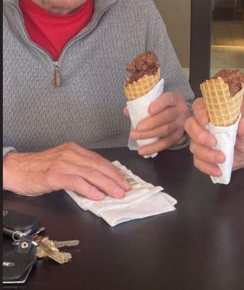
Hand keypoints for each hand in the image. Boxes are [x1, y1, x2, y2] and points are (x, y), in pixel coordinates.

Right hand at [2, 142, 130, 200]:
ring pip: (92, 173)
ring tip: (117, 193)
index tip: (123, 179)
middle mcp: (71, 154)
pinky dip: (89, 189)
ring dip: (107, 184)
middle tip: (125, 188)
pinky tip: (98, 196)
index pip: (100, 160)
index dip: (113, 170)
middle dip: (115, 178)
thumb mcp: (61, 162)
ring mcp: (63, 164)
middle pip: (99, 166)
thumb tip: (96, 180)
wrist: (15, 168)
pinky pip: (77, 182)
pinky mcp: (55, 175)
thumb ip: (78, 167)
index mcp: (74, 150)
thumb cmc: (37, 168)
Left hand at [124, 92, 188, 155]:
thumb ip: (142, 104)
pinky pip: (165, 143)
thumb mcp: (155, 101)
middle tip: (138, 127)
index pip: (169, 99)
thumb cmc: (163, 106)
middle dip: (152, 123)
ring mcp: (180, 125)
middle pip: (167, 116)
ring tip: (135, 136)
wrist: (176, 114)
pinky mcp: (177, 136)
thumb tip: (127, 111)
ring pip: (166, 130)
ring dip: (149, 135)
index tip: (149, 110)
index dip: (160, 104)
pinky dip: (153, 148)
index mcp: (175, 99)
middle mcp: (180, 111)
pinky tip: (142, 150)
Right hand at [184, 98, 243, 176]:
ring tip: (222, 158)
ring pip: (193, 146)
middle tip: (213, 142)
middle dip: (199, 135)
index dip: (199, 111)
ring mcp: (200, 142)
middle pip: (190, 125)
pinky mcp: (202, 156)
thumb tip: (242, 123)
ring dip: (206, 154)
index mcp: (212, 113)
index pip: (199, 105)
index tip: (206, 120)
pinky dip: (207, 167)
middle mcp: (202, 126)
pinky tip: (218, 170)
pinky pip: (198, 162)